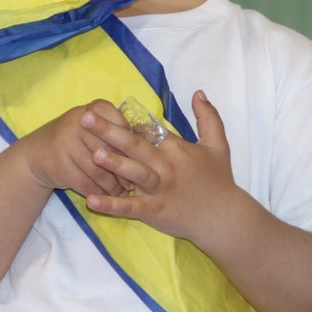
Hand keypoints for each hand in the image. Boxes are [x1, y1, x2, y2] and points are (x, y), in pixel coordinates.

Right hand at [17, 99, 132, 197]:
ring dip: (113, 186)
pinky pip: (86, 183)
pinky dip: (98, 193)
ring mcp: (67, 142)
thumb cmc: (76, 140)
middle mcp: (79, 120)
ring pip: (99, 170)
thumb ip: (117, 133)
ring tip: (122, 193)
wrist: (37, 153)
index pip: (122, 127)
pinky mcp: (59, 164)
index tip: (139, 161)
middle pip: (111, 150)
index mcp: (94, 109)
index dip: (132, 148)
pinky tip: (105, 198)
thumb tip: (149, 151)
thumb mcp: (94, 129)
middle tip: (134, 183)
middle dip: (124, 170)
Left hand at [81, 90, 245, 241]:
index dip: (126, 120)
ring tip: (92, 154)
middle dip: (109, 131)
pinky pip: (130, 207)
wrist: (226, 218)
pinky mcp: (155, 211)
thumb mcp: (218, 145)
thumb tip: (199, 92)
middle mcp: (165, 166)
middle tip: (85, 118)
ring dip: (114, 164)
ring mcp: (159, 189)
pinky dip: (111, 205)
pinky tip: (91, 200)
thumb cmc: (219, 181)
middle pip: (135, 145)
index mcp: (175, 148)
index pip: (148, 129)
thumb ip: (208, 117)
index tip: (103, 108)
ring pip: (134, 173)